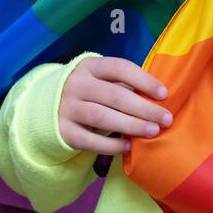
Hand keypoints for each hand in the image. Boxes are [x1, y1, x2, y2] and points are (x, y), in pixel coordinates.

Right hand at [58, 56, 172, 154]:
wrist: (47, 105)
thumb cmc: (88, 91)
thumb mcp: (100, 79)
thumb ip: (122, 85)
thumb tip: (158, 99)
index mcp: (89, 66)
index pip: (120, 68)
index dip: (144, 80)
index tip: (164, 94)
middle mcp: (77, 84)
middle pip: (115, 96)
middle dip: (144, 108)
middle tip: (166, 119)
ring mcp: (67, 108)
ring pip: (102, 117)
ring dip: (131, 125)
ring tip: (153, 131)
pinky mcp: (63, 130)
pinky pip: (89, 140)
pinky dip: (111, 145)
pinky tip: (128, 146)